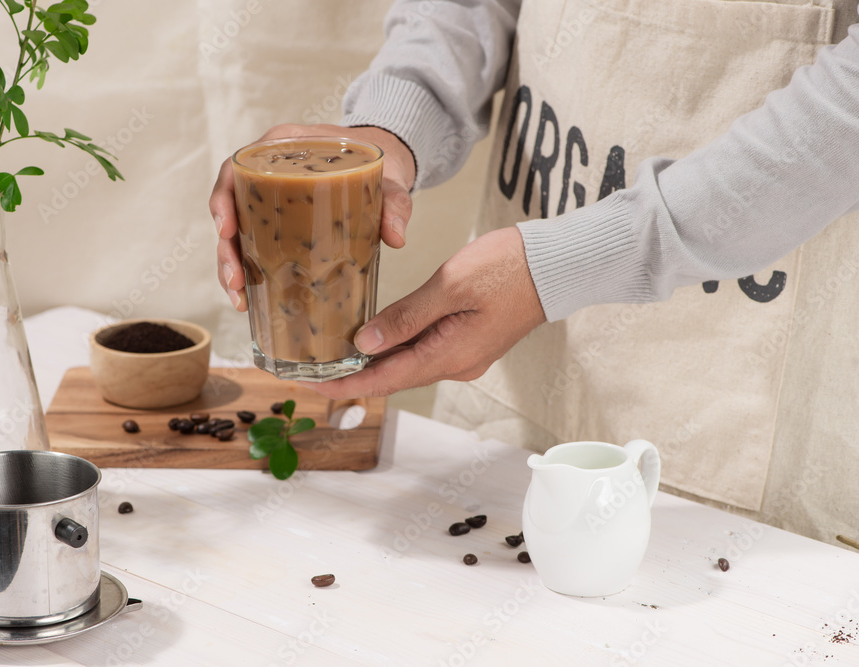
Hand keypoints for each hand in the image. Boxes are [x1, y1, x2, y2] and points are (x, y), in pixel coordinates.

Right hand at [210, 123, 415, 310]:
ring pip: (235, 232)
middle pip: (228, 207)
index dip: (223, 200)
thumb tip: (396, 238)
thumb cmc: (379, 166)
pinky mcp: (276, 223)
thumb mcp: (388, 181)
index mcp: (282, 148)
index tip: (226, 229)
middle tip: (235, 279)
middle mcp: (267, 172)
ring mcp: (269, 200)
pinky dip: (248, 271)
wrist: (385, 171)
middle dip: (225, 248)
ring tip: (240, 298)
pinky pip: (252, 245)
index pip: (235, 169)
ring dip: (231, 266)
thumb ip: (394, 203)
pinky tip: (250, 297)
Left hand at [304, 227, 546, 398]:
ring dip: (374, 363)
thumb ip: (405, 317)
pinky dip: (396, 348)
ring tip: (336, 354)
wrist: (556, 266)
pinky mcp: (469, 342)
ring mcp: (464, 355)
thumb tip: (365, 344)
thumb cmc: (508, 268)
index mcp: (449, 356)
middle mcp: (456, 364)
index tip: (311, 384)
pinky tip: (377, 336)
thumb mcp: (449, 286)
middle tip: (314, 368)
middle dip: (353, 376)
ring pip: (409, 364)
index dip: (345, 384)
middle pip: (394, 377)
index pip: (384, 380)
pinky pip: (424, 351)